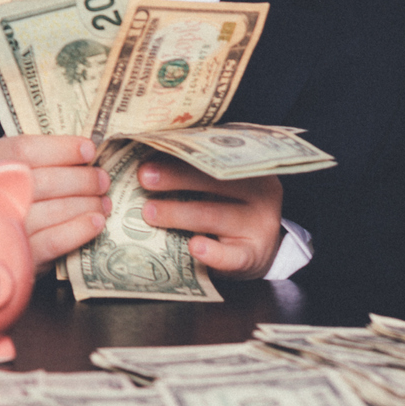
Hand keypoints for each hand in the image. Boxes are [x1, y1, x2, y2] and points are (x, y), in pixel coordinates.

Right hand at [0, 134, 109, 268]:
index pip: (24, 150)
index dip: (62, 149)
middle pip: (43, 181)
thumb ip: (42, 157)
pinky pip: (55, 241)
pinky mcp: (19, 256)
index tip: (89, 150)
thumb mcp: (16, 167)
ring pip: (53, 211)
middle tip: (102, 179)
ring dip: (86, 204)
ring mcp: (3, 227)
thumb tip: (87, 150)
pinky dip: (80, 229)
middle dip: (81, 179)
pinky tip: (96, 222)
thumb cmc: (14, 193)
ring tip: (103, 202)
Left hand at [137, 159, 284, 278]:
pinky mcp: (252, 256)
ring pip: (214, 216)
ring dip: (178, 213)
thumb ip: (193, 170)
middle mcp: (259, 194)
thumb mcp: (221, 185)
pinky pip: (231, 256)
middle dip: (176, 177)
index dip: (183, 152)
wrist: (257, 249)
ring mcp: (258, 226)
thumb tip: (147, 159)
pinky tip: (194, 247)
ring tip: (149, 212)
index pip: (217, 155)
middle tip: (144, 177)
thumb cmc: (228, 207)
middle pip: (215, 182)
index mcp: (249, 168)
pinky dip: (212, 252)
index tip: (152, 150)